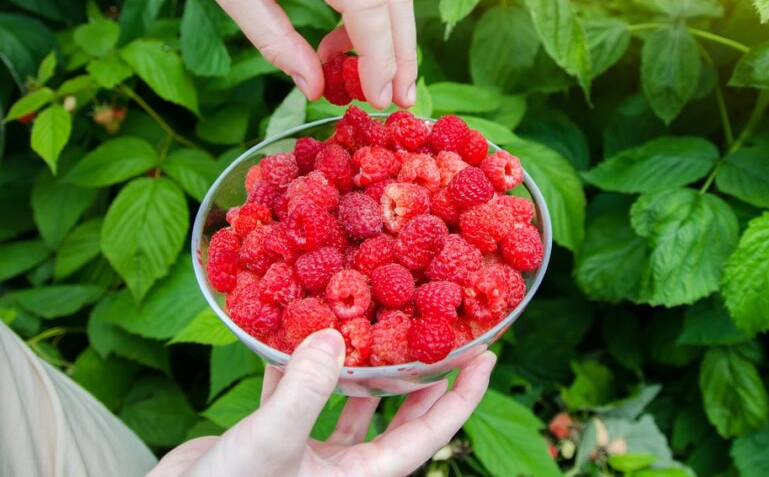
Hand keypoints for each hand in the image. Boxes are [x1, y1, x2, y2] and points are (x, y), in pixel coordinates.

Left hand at [0, 0, 416, 107]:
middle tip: (397, 102)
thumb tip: (317, 89)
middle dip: (400, 53)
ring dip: (393, 37)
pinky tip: (345, 46)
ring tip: (374, 82)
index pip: (365, 0)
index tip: (376, 99)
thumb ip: (277, 43)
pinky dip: (373, 16)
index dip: (379, 56)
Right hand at [149, 330, 494, 476]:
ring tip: (378, 317)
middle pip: (398, 417)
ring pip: (350, 403)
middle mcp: (342, 468)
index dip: (463, 397)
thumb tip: (332, 335)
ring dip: (361, 363)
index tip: (488, 357)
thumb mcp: (269, 442)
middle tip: (438, 328)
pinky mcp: (273, 440)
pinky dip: (300, 364)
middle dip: (420, 374)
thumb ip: (304, 390)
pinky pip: (298, 395)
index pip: (429, 435)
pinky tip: (300, 328)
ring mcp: (308, 454)